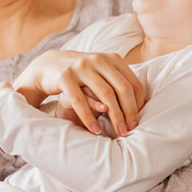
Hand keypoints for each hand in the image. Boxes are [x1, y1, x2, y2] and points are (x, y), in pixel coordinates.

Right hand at [13, 50, 144, 135]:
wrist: (49, 64)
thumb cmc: (82, 73)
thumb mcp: (102, 71)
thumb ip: (119, 81)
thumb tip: (143, 102)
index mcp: (113, 59)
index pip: (133, 82)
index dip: (138, 102)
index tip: (137, 119)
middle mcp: (99, 60)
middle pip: (122, 88)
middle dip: (129, 111)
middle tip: (131, 129)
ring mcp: (82, 67)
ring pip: (105, 94)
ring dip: (114, 116)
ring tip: (118, 132)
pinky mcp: (65, 77)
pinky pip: (80, 100)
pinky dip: (89, 117)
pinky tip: (95, 130)